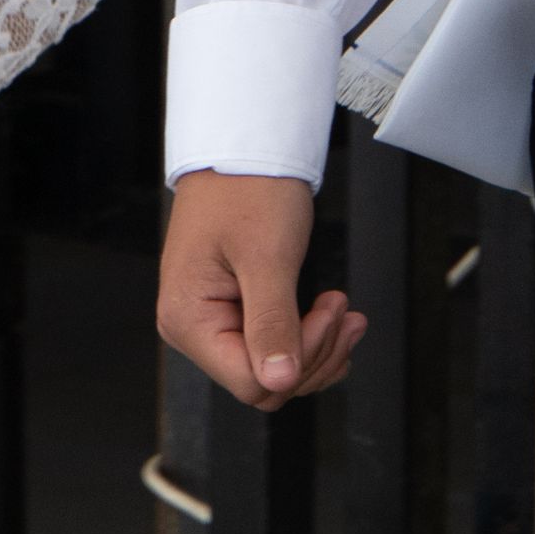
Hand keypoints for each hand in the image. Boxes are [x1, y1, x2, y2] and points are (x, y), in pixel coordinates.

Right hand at [158, 171, 363, 409]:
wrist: (245, 150)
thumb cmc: (248, 190)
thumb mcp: (267, 256)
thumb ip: (271, 323)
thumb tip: (278, 383)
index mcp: (188, 322)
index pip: (251, 383)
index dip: (300, 360)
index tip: (330, 313)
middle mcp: (193, 330)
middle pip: (266, 382)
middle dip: (315, 353)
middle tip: (346, 311)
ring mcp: (212, 323)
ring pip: (274, 369)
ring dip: (319, 346)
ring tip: (346, 311)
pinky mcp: (233, 313)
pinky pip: (274, 346)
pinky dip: (310, 337)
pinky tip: (334, 316)